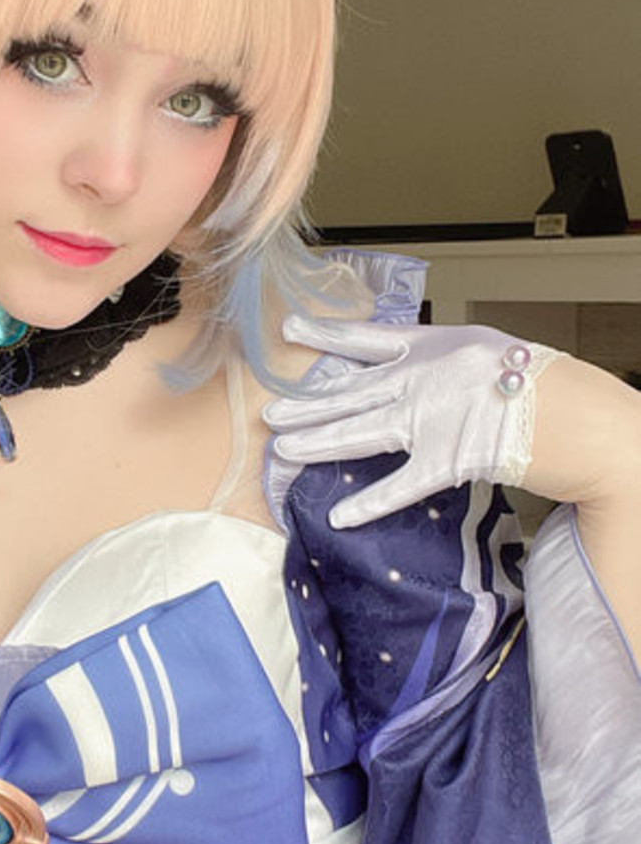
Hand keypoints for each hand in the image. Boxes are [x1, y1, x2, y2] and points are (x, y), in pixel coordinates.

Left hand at [266, 317, 559, 527]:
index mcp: (431, 346)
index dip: (324, 335)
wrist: (575, 412)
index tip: (290, 329)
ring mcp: (432, 420)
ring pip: (360, 432)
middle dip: (306, 403)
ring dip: (318, 442)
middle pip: (350, 392)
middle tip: (268, 412)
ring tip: (282, 450)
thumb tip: (398, 366)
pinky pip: (400, 485)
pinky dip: (369, 502)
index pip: (365, 338)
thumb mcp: (480, 349)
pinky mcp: (448, 460)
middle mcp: (422, 378)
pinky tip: (338, 515)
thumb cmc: (535, 380)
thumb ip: (435, 359)